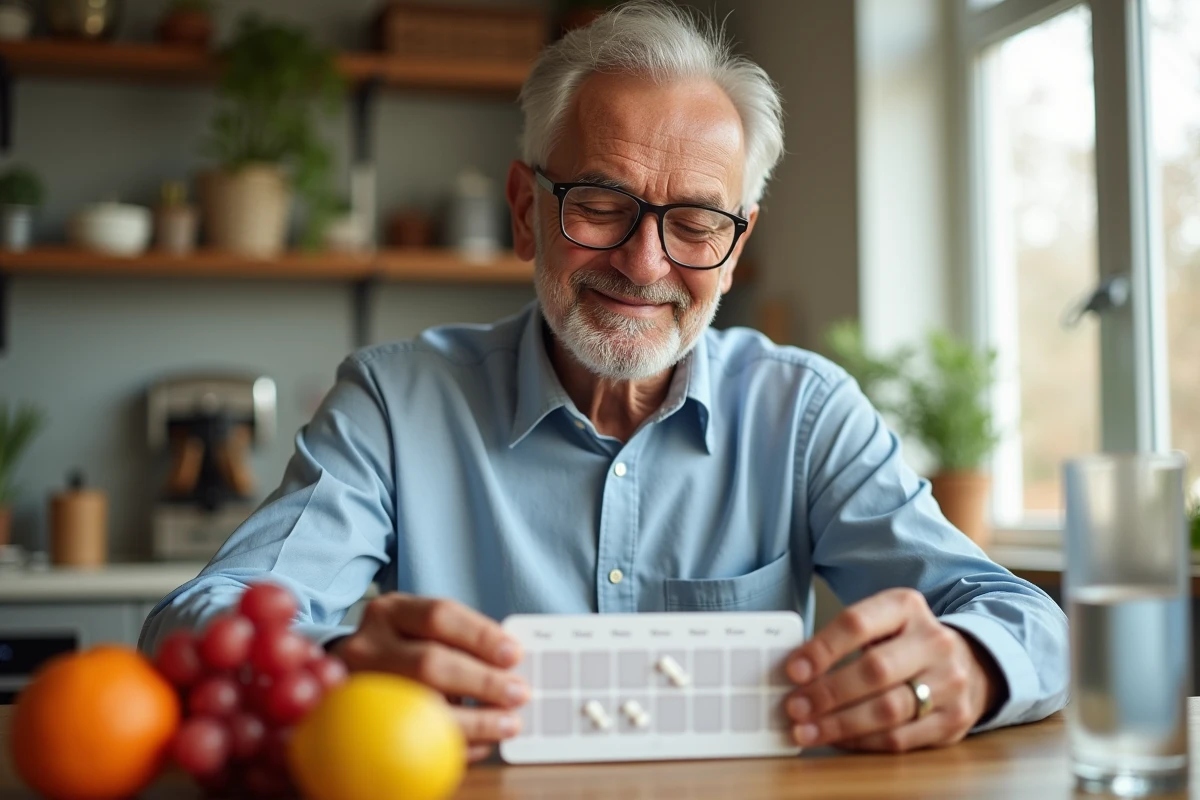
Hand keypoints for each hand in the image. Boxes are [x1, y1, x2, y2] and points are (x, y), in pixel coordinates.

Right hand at [330, 593, 527, 762]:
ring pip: (420, 707)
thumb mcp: (419, 628)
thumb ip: (459, 640)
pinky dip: (453, 744)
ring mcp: (358, 686)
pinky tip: (479, 743)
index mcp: (390, 612)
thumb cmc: (399, 650)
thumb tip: (511, 665)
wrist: (341, 675)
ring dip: (475, 720)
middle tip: (518, 693)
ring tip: (508, 723)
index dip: (482, 636)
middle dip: (483, 682)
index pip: (439, 616)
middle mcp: (367, 645)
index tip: (514, 655)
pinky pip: (412, 739)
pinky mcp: (358, 724)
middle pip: (430, 663)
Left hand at [784, 588, 1001, 751]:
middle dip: (828, 693)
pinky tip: (836, 739)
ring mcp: (949, 683)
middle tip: (794, 707)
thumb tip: (793, 673)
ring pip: (887, 710)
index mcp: (907, 607)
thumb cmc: (905, 643)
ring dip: (839, 724)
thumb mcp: (882, 623)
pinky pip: (899, 738)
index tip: (792, 670)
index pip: (857, 623)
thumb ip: (843, 639)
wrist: (968, 664)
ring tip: (806, 729)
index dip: (822, 649)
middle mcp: (934, 641)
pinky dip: (861, 742)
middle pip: (874, 670)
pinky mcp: (954, 720)